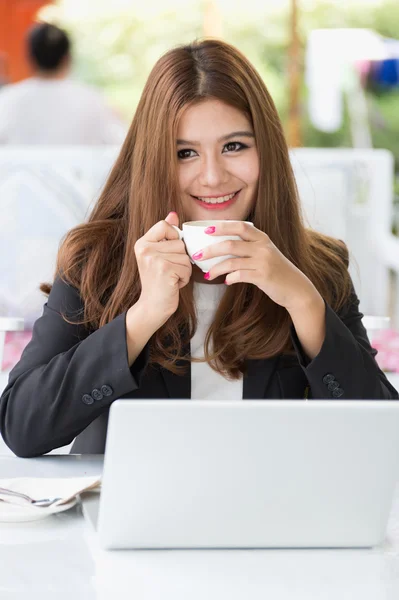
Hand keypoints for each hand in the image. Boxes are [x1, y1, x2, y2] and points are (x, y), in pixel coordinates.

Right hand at [133, 212, 191, 326]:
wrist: (153, 306)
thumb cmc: (159, 281)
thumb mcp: (159, 255)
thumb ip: (165, 234)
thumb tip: (173, 214)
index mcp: (142, 243)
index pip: (165, 225)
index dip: (173, 238)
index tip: (168, 253)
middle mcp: (145, 249)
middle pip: (180, 243)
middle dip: (181, 259)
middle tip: (168, 271)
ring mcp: (154, 259)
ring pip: (185, 256)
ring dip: (183, 269)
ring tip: (170, 277)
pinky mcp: (165, 269)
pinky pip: (187, 268)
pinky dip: (184, 278)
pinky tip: (172, 284)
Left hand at [196, 221, 321, 313]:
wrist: (295, 288)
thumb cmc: (276, 270)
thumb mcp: (265, 253)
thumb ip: (248, 247)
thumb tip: (220, 247)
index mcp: (262, 238)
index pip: (240, 226)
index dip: (222, 226)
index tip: (206, 230)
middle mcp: (262, 247)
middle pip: (231, 243)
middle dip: (210, 249)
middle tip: (197, 255)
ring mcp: (263, 261)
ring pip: (232, 261)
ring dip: (216, 268)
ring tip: (208, 274)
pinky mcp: (263, 276)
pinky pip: (240, 275)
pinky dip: (230, 278)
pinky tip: (226, 281)